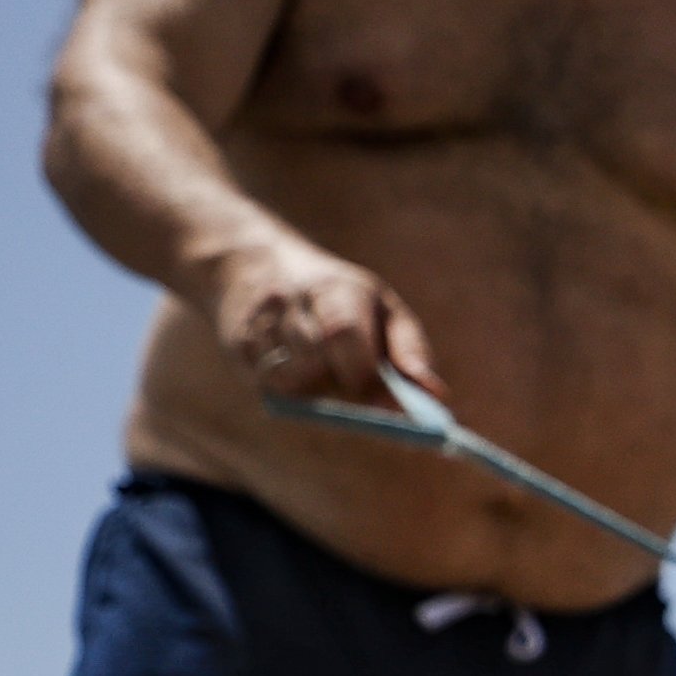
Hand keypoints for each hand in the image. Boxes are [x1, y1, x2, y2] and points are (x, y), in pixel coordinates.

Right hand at [210, 237, 438, 405]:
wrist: (252, 262)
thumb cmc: (338, 296)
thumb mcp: (382, 307)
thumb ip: (410, 350)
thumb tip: (438, 396)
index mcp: (334, 288)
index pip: (344, 334)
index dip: (369, 380)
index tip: (398, 414)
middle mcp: (290, 300)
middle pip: (317, 363)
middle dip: (346, 390)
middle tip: (365, 396)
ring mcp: (258, 322)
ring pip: (292, 382)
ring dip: (318, 392)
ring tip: (327, 371)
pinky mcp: (236, 346)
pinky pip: (270, 388)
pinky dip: (292, 391)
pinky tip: (296, 368)